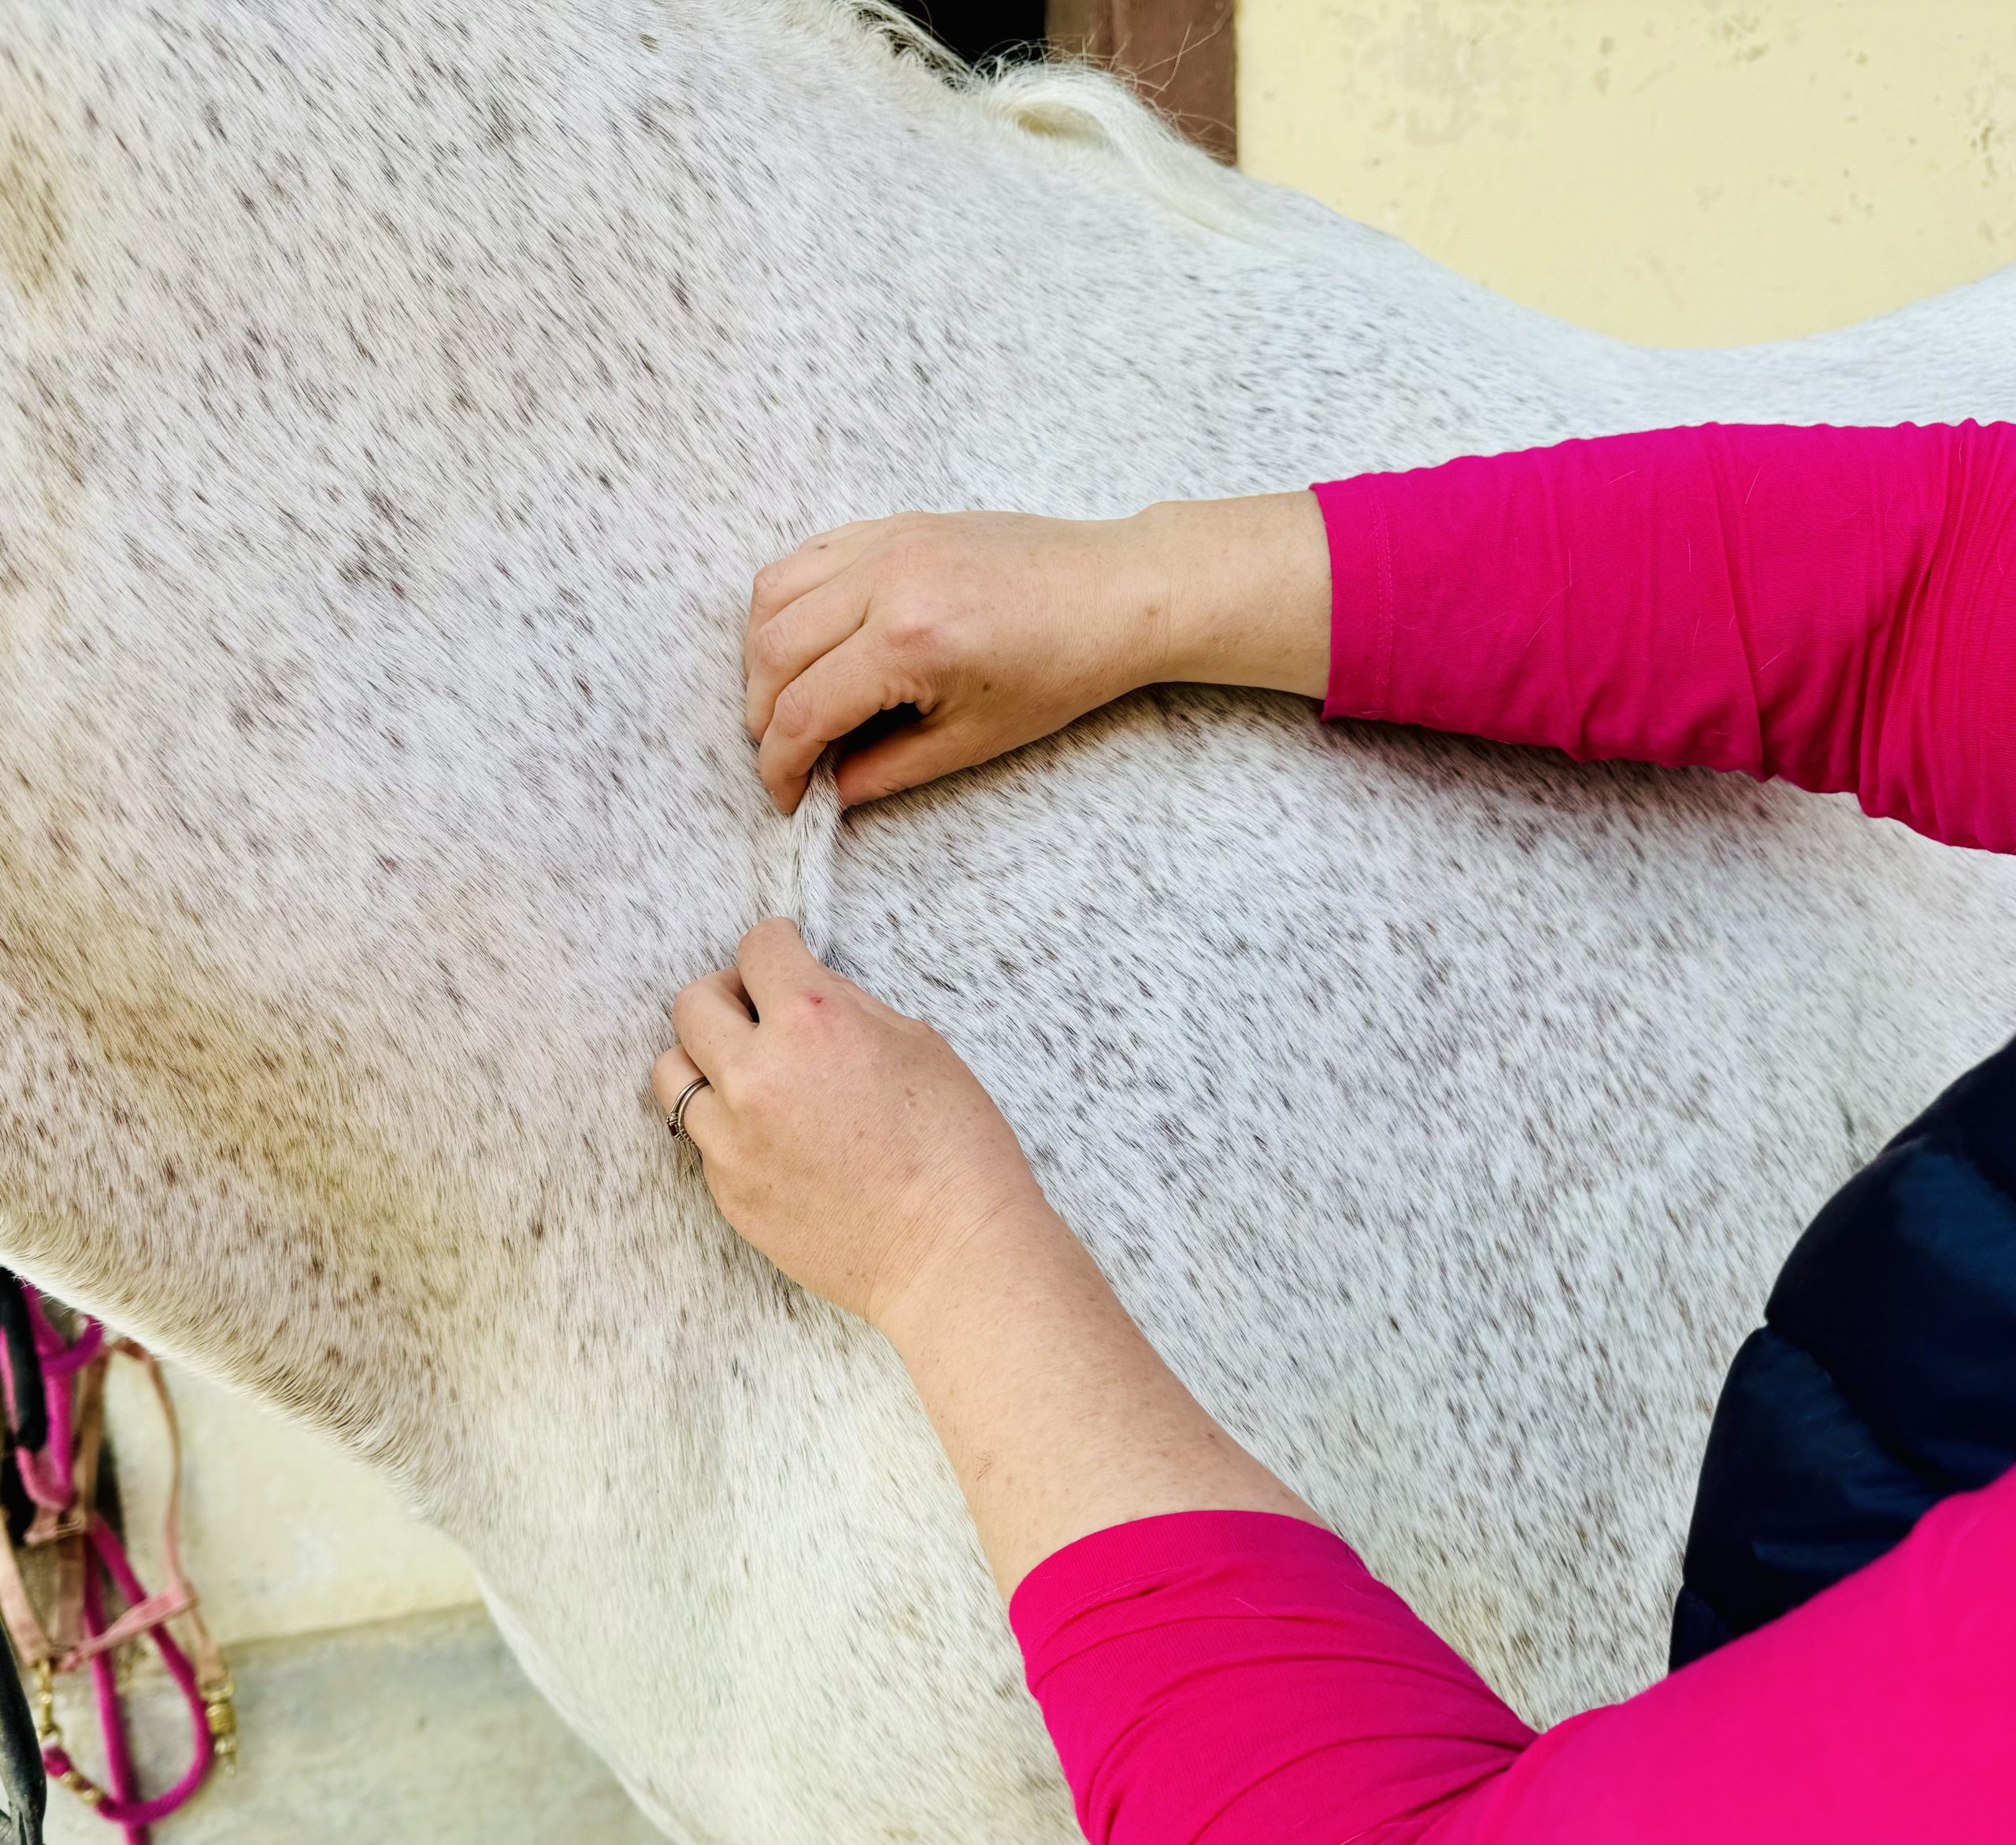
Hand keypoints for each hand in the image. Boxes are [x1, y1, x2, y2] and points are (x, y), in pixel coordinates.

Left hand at [652, 920, 1058, 1326]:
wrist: (952, 1256)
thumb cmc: (956, 1150)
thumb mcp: (918, 1044)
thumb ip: (846, 1007)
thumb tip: (805, 992)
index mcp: (813, 1021)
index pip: (757, 948)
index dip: (776, 945)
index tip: (783, 953)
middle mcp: (757, 1075)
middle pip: (692, 1004)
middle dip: (728, 995)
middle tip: (761, 1011)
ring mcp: (734, 1139)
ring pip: (673, 1073)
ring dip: (708, 1062)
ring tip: (753, 1076)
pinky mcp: (728, 1193)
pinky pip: (703, 1138)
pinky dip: (730, 1125)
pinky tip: (779, 1137)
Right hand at [743, 494, 1330, 812]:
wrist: (1116, 593)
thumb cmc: (1061, 669)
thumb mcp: (974, 740)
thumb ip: (887, 769)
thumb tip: (828, 789)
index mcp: (910, 640)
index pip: (802, 711)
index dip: (779, 765)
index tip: (785, 796)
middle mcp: (886, 580)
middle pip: (773, 652)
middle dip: (762, 716)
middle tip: (786, 755)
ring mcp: (886, 541)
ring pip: (772, 596)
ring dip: (762, 656)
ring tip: (788, 699)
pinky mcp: (894, 523)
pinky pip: (806, 556)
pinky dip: (787, 603)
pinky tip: (808, 641)